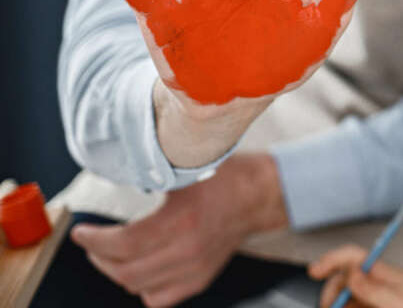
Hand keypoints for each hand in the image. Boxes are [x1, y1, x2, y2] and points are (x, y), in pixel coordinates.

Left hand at [70, 153, 286, 307]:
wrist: (261, 194)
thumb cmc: (227, 176)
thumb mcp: (186, 167)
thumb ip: (151, 174)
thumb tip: (115, 175)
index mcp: (182, 221)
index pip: (124, 245)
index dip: (94, 241)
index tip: (80, 232)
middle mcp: (188, 251)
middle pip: (126, 271)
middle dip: (100, 257)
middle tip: (92, 241)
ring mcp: (195, 269)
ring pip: (138, 287)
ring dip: (117, 272)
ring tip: (111, 254)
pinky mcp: (201, 278)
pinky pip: (159, 298)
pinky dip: (141, 287)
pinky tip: (139, 268)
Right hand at [310, 246, 402, 307]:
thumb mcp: (399, 302)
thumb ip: (374, 289)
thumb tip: (351, 274)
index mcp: (380, 271)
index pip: (350, 256)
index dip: (330, 260)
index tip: (314, 271)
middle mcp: (373, 279)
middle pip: (341, 280)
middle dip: (332, 294)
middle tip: (330, 307)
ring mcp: (372, 292)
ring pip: (345, 296)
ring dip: (340, 303)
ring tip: (341, 307)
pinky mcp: (372, 304)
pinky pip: (354, 305)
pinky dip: (349, 307)